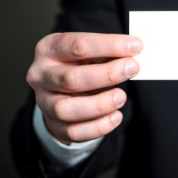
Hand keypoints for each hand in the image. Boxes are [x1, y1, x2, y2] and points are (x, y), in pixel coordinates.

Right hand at [26, 32, 141, 143]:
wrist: (63, 89)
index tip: (136, 46)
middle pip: (71, 79)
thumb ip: (109, 52)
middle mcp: (41, 75)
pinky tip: (116, 116)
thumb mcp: (91, 51)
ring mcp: (45, 102)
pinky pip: (74, 132)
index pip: (78, 45)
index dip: (109, 45)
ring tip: (121, 97)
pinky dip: (98, 126)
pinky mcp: (54, 125)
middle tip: (133, 68)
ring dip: (99, 105)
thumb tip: (135, 53)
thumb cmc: (81, 64)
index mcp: (49, 49)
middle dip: (107, 74)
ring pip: (66, 110)